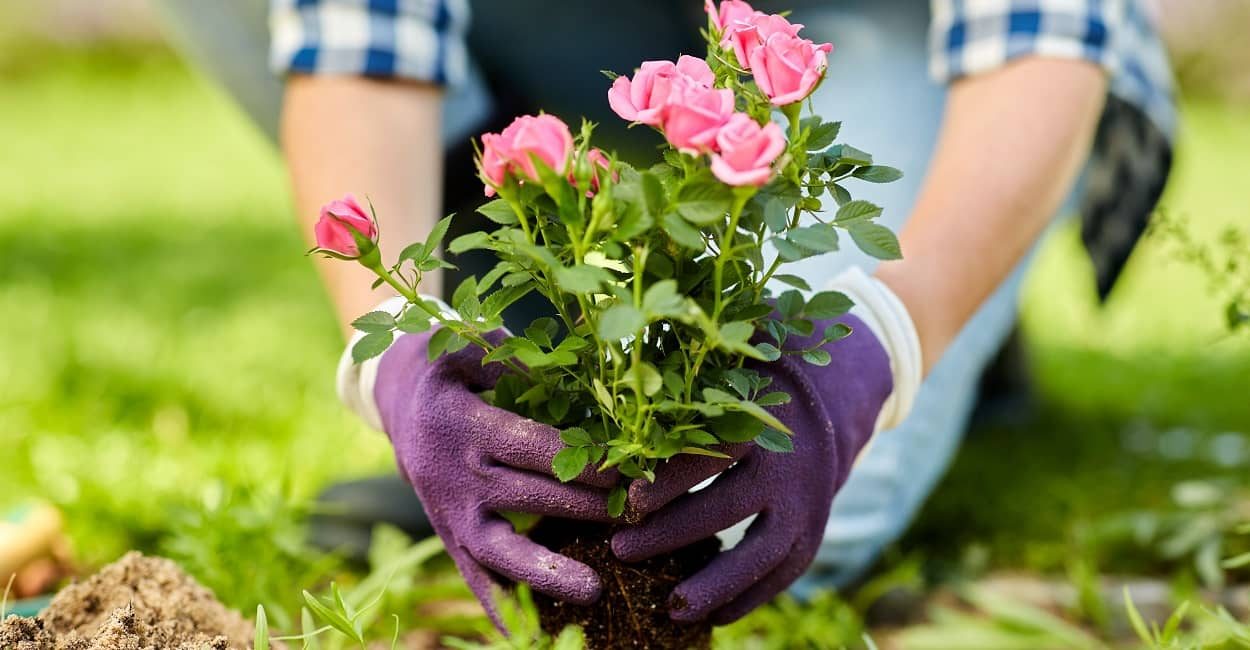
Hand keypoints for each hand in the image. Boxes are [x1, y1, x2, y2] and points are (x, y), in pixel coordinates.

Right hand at [373, 329, 617, 622]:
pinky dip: (503, 610)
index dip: (576, 460)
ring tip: (594, 591)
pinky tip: (535, 638)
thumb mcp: (470, 348)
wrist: (396, 402)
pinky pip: (477, 580)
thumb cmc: (452, 370)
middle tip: (638, 516)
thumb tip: (572, 377)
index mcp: (460, 422)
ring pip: (498, 550)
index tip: (625, 472)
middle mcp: (452, 474)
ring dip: (546, 572)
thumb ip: (515, 362)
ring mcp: (450, 513)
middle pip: (525, 497)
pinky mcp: (450, 538)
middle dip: (583, 509)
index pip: (528, 446)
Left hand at [610, 313, 893, 623]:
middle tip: (620, 550)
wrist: (822, 409)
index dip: (670, 478)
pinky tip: (712, 618)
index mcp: (758, 422)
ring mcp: (806, 506)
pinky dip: (749, 599)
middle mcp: (786, 467)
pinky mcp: (813, 534)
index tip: (627, 499)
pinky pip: (783, 575)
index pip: (711, 452)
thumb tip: (630, 374)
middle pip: (728, 508)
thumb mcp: (724, 371)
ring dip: (714, 585)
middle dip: (671, 533)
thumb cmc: (747, 389)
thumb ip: (685, 372)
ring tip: (668, 609)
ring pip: (762, 555)